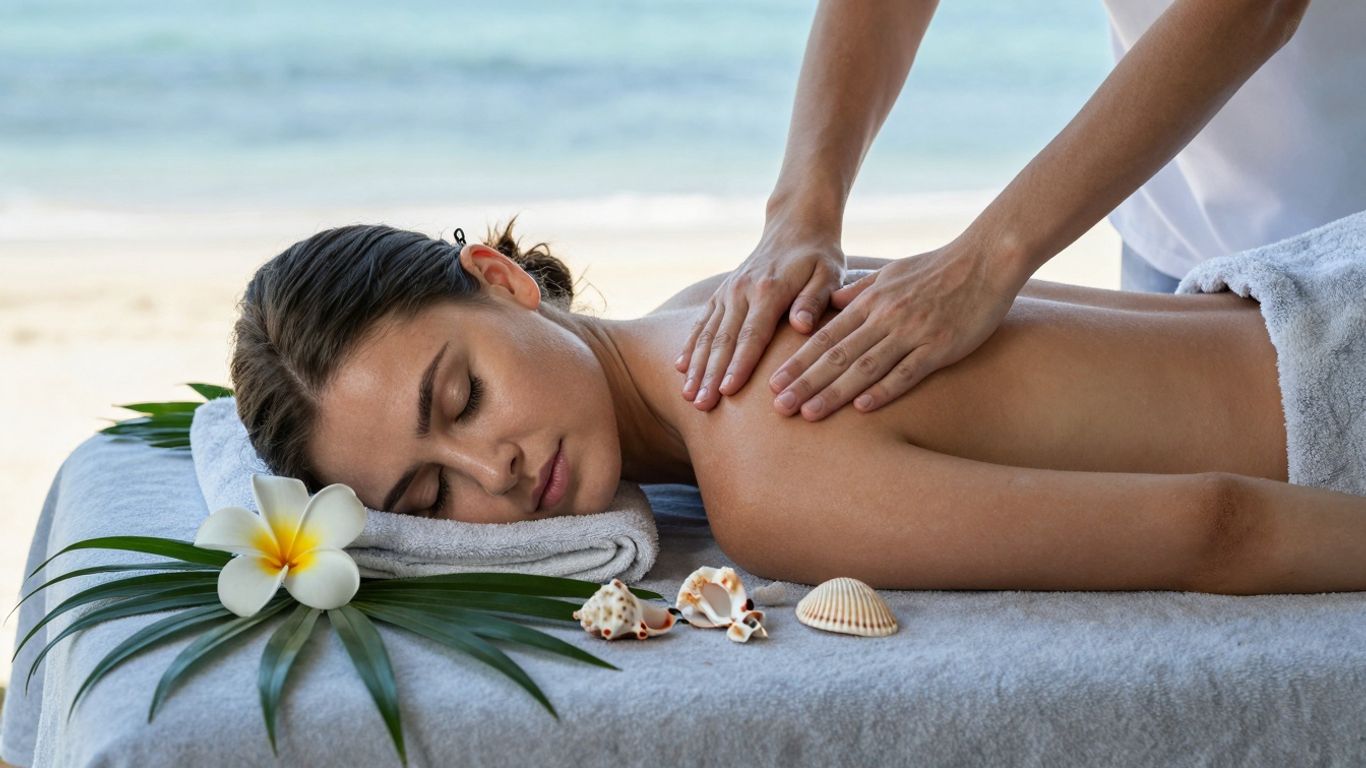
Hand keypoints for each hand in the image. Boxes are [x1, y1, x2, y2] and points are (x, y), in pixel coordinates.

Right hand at [677, 229, 844, 409]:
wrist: (795, 224)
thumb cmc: (819, 256)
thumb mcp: (829, 273)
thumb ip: (815, 299)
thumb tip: (803, 324)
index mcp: (769, 289)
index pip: (752, 335)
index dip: (739, 365)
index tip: (727, 391)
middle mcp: (742, 290)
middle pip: (723, 340)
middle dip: (710, 375)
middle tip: (701, 405)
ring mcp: (728, 291)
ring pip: (708, 334)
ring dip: (696, 366)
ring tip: (688, 396)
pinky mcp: (721, 293)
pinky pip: (702, 322)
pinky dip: (690, 346)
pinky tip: (680, 368)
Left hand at [768, 241, 1018, 419]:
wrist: (985, 259)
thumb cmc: (937, 267)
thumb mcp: (890, 271)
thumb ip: (860, 290)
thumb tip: (832, 301)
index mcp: (870, 302)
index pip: (825, 336)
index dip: (798, 361)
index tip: (774, 382)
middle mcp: (885, 318)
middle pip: (836, 355)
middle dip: (805, 382)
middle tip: (778, 407)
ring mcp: (912, 333)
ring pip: (864, 367)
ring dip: (834, 392)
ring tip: (808, 413)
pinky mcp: (940, 346)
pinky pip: (907, 372)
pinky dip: (883, 390)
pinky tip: (862, 408)